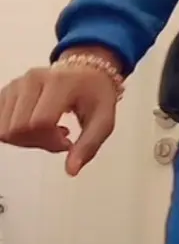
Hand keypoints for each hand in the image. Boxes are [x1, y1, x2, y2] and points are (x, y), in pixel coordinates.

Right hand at [0, 61, 119, 175]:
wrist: (85, 73)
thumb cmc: (95, 96)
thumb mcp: (103, 121)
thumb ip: (88, 146)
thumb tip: (71, 171)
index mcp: (58, 83)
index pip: (39, 122)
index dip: (51, 141)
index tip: (67, 140)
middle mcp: (32, 80)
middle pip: (18, 127)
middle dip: (38, 142)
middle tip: (58, 138)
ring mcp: (16, 84)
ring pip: (5, 128)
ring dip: (25, 140)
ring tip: (47, 132)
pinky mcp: (6, 92)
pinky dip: (15, 134)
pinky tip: (34, 128)